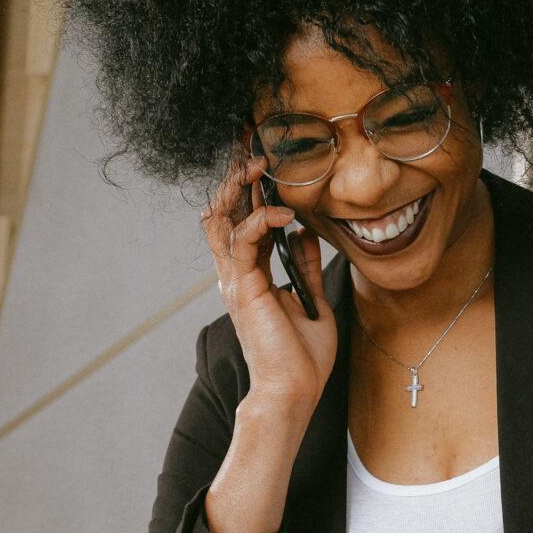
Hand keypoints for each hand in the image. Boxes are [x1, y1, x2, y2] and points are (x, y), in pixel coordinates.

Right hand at [201, 156, 337, 411]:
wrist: (294, 391)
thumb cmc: (302, 358)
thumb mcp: (311, 302)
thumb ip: (304, 267)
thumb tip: (305, 233)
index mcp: (248, 276)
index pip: (239, 219)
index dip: (246, 187)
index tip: (262, 156)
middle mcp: (235, 274)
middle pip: (221, 210)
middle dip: (234, 173)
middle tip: (251, 142)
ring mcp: (235, 280)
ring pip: (221, 217)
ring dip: (240, 186)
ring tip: (262, 163)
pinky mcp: (244, 287)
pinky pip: (244, 239)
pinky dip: (262, 218)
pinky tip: (286, 211)